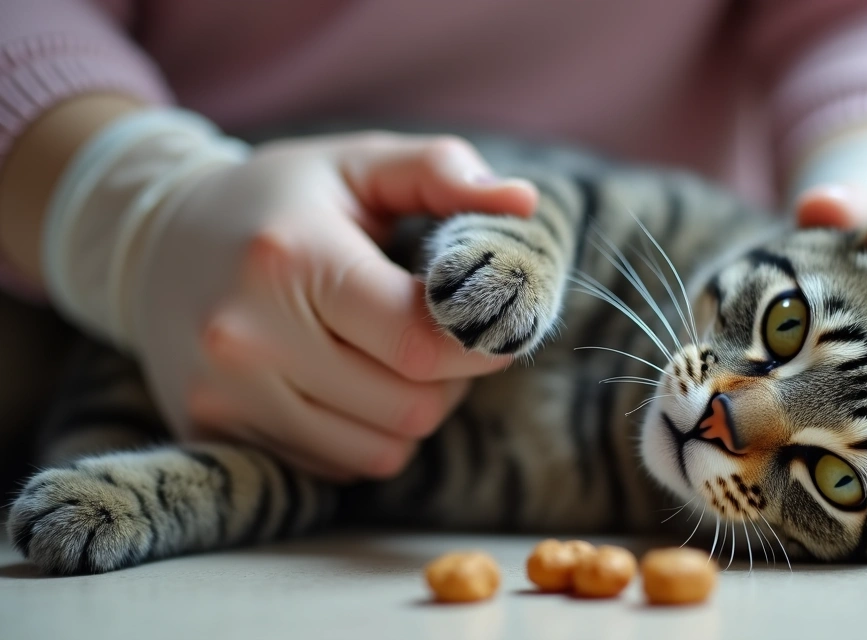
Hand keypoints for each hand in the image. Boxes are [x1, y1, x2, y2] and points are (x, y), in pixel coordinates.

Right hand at [128, 132, 536, 480]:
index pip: (421, 342)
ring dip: (412, 414)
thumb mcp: (358, 162)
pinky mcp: (212, 431)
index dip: (480, 342)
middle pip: (410, 407)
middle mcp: (246, 335)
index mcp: (291, 259)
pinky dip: (365, 437)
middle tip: (443, 338)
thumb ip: (442, 171)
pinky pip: (335, 467)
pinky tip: (348, 385)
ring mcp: (222, 393)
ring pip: (380, 451)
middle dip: (451, 380)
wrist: (155, 240)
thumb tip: (523, 204)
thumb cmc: (281, 199)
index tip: (494, 322)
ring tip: (395, 360)